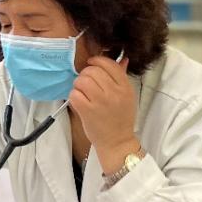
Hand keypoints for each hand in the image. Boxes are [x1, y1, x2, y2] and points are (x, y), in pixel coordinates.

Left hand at [68, 55, 140, 172]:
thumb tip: (122, 60)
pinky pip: (74, 94)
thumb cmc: (121, 119)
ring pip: (82, 80)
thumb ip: (122, 77)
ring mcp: (100, 102)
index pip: (109, 64)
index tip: (91, 64)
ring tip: (82, 92)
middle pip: (93, 70)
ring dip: (78, 84)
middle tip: (85, 83)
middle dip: (85, 74)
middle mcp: (114, 92)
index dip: (97, 60)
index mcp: (125, 87)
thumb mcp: (127, 96)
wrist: (117, 142)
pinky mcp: (87, 111)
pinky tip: (79, 101)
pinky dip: (74, 96)